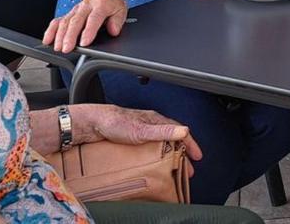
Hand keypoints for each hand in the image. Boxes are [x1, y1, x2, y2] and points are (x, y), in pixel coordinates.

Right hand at [43, 0, 126, 52]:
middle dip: (70, 36)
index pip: (94, 19)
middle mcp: (86, 6)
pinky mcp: (69, 13)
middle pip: (76, 21)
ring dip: (59, 35)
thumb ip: (117, 21)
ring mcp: (76, 9)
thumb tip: (113, 30)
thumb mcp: (121, 10)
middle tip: (66, 48)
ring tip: (58, 47)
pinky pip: (57, 21)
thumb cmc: (112, 4)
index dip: (89, 31)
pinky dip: (51, 30)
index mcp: (101, 4)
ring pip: (65, 21)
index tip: (84, 43)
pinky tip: (47, 40)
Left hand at [73, 105, 202, 172]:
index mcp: (156, 120)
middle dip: (182, 153)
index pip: (180, 132)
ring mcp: (141, 131)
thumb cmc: (114, 122)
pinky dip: (157, 155)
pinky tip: (153, 162)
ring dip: (170, 154)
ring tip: (173, 168)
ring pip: (161, 143)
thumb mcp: (142, 130)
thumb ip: (163, 131)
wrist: (91, 123)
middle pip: (172, 139)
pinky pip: (150, 147)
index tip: (197, 156)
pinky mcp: (131, 138)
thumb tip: (184, 131)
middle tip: (187, 169)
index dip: (190, 144)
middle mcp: (150, 124)